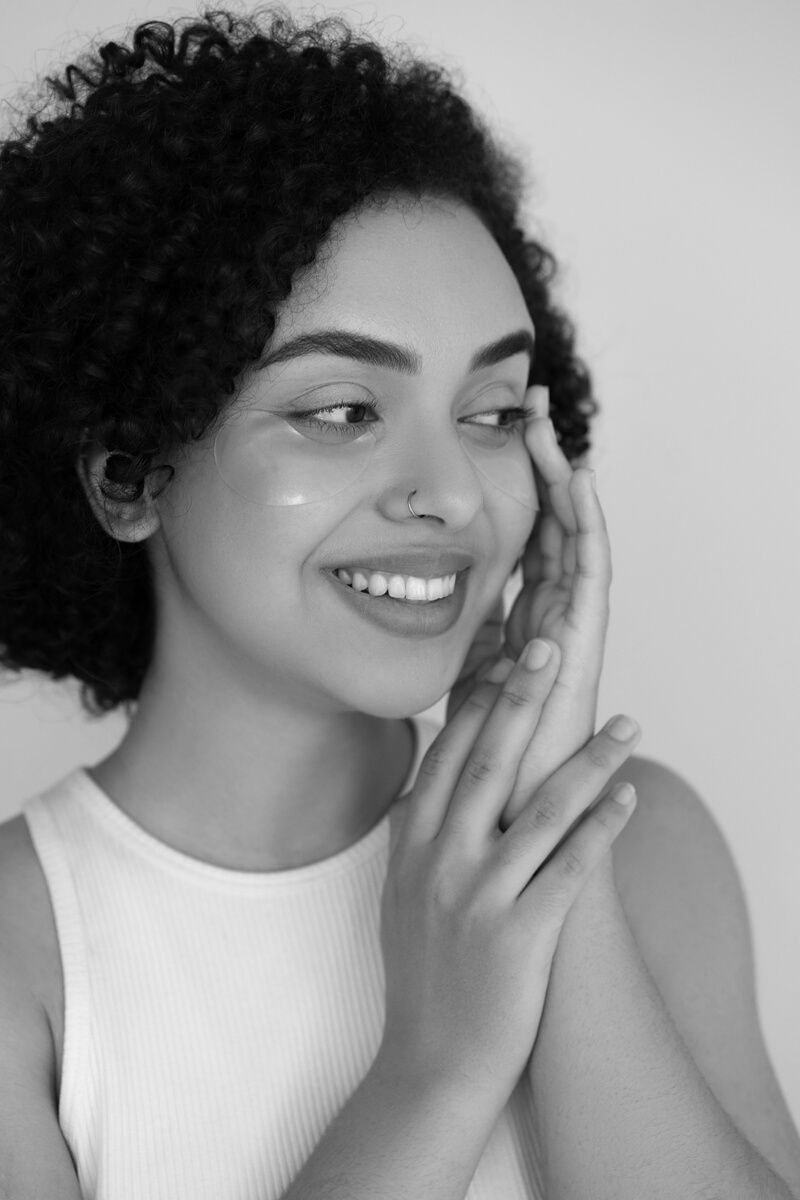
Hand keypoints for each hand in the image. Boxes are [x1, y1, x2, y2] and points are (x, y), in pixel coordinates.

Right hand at [380, 642, 640, 1102]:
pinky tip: (627, 796)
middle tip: (550, 647)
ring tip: (627, 722)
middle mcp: (440, 861)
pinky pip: (569, 868)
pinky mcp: (518, 936)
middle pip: (488, 762)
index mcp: (412, 844)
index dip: (478, 700)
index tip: (503, 656)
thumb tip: (425, 782)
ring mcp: (478, 897)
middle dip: (522, 698)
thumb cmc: (421, 975)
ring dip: (589, 759)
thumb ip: (412, 834)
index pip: (447, 754)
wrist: (429, 1063)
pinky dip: (602, 827)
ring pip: (540, 808)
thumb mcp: (398, 894)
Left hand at [447, 387, 610, 828]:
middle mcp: (551, 618)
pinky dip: (586, 525)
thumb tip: (404, 605)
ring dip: (565, 481)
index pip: (527, 540)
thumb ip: (448, 645)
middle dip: (543, 467)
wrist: (507, 819)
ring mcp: (571, 629)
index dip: (517, 489)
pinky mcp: (583, 645)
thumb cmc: (481, 765)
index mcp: (523, 624)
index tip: (497, 436)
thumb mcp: (454, 685)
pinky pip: (591, 573)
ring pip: (575, 538)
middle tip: (531, 409)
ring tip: (551, 428)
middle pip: (553, 527)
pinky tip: (575, 481)